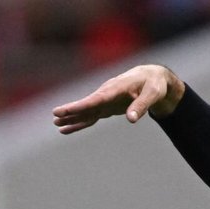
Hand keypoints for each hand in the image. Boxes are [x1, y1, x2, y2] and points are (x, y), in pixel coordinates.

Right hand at [53, 64, 186, 133]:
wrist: (152, 77)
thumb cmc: (154, 84)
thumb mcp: (153, 94)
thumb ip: (142, 105)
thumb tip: (131, 119)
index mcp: (116, 88)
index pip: (95, 99)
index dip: (81, 106)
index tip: (66, 110)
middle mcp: (106, 93)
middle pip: (87, 105)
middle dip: (71, 111)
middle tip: (55, 117)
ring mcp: (105, 101)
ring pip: (86, 111)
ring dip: (72, 118)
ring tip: (56, 125)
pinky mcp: (106, 107)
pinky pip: (91, 116)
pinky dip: (80, 123)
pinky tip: (67, 129)